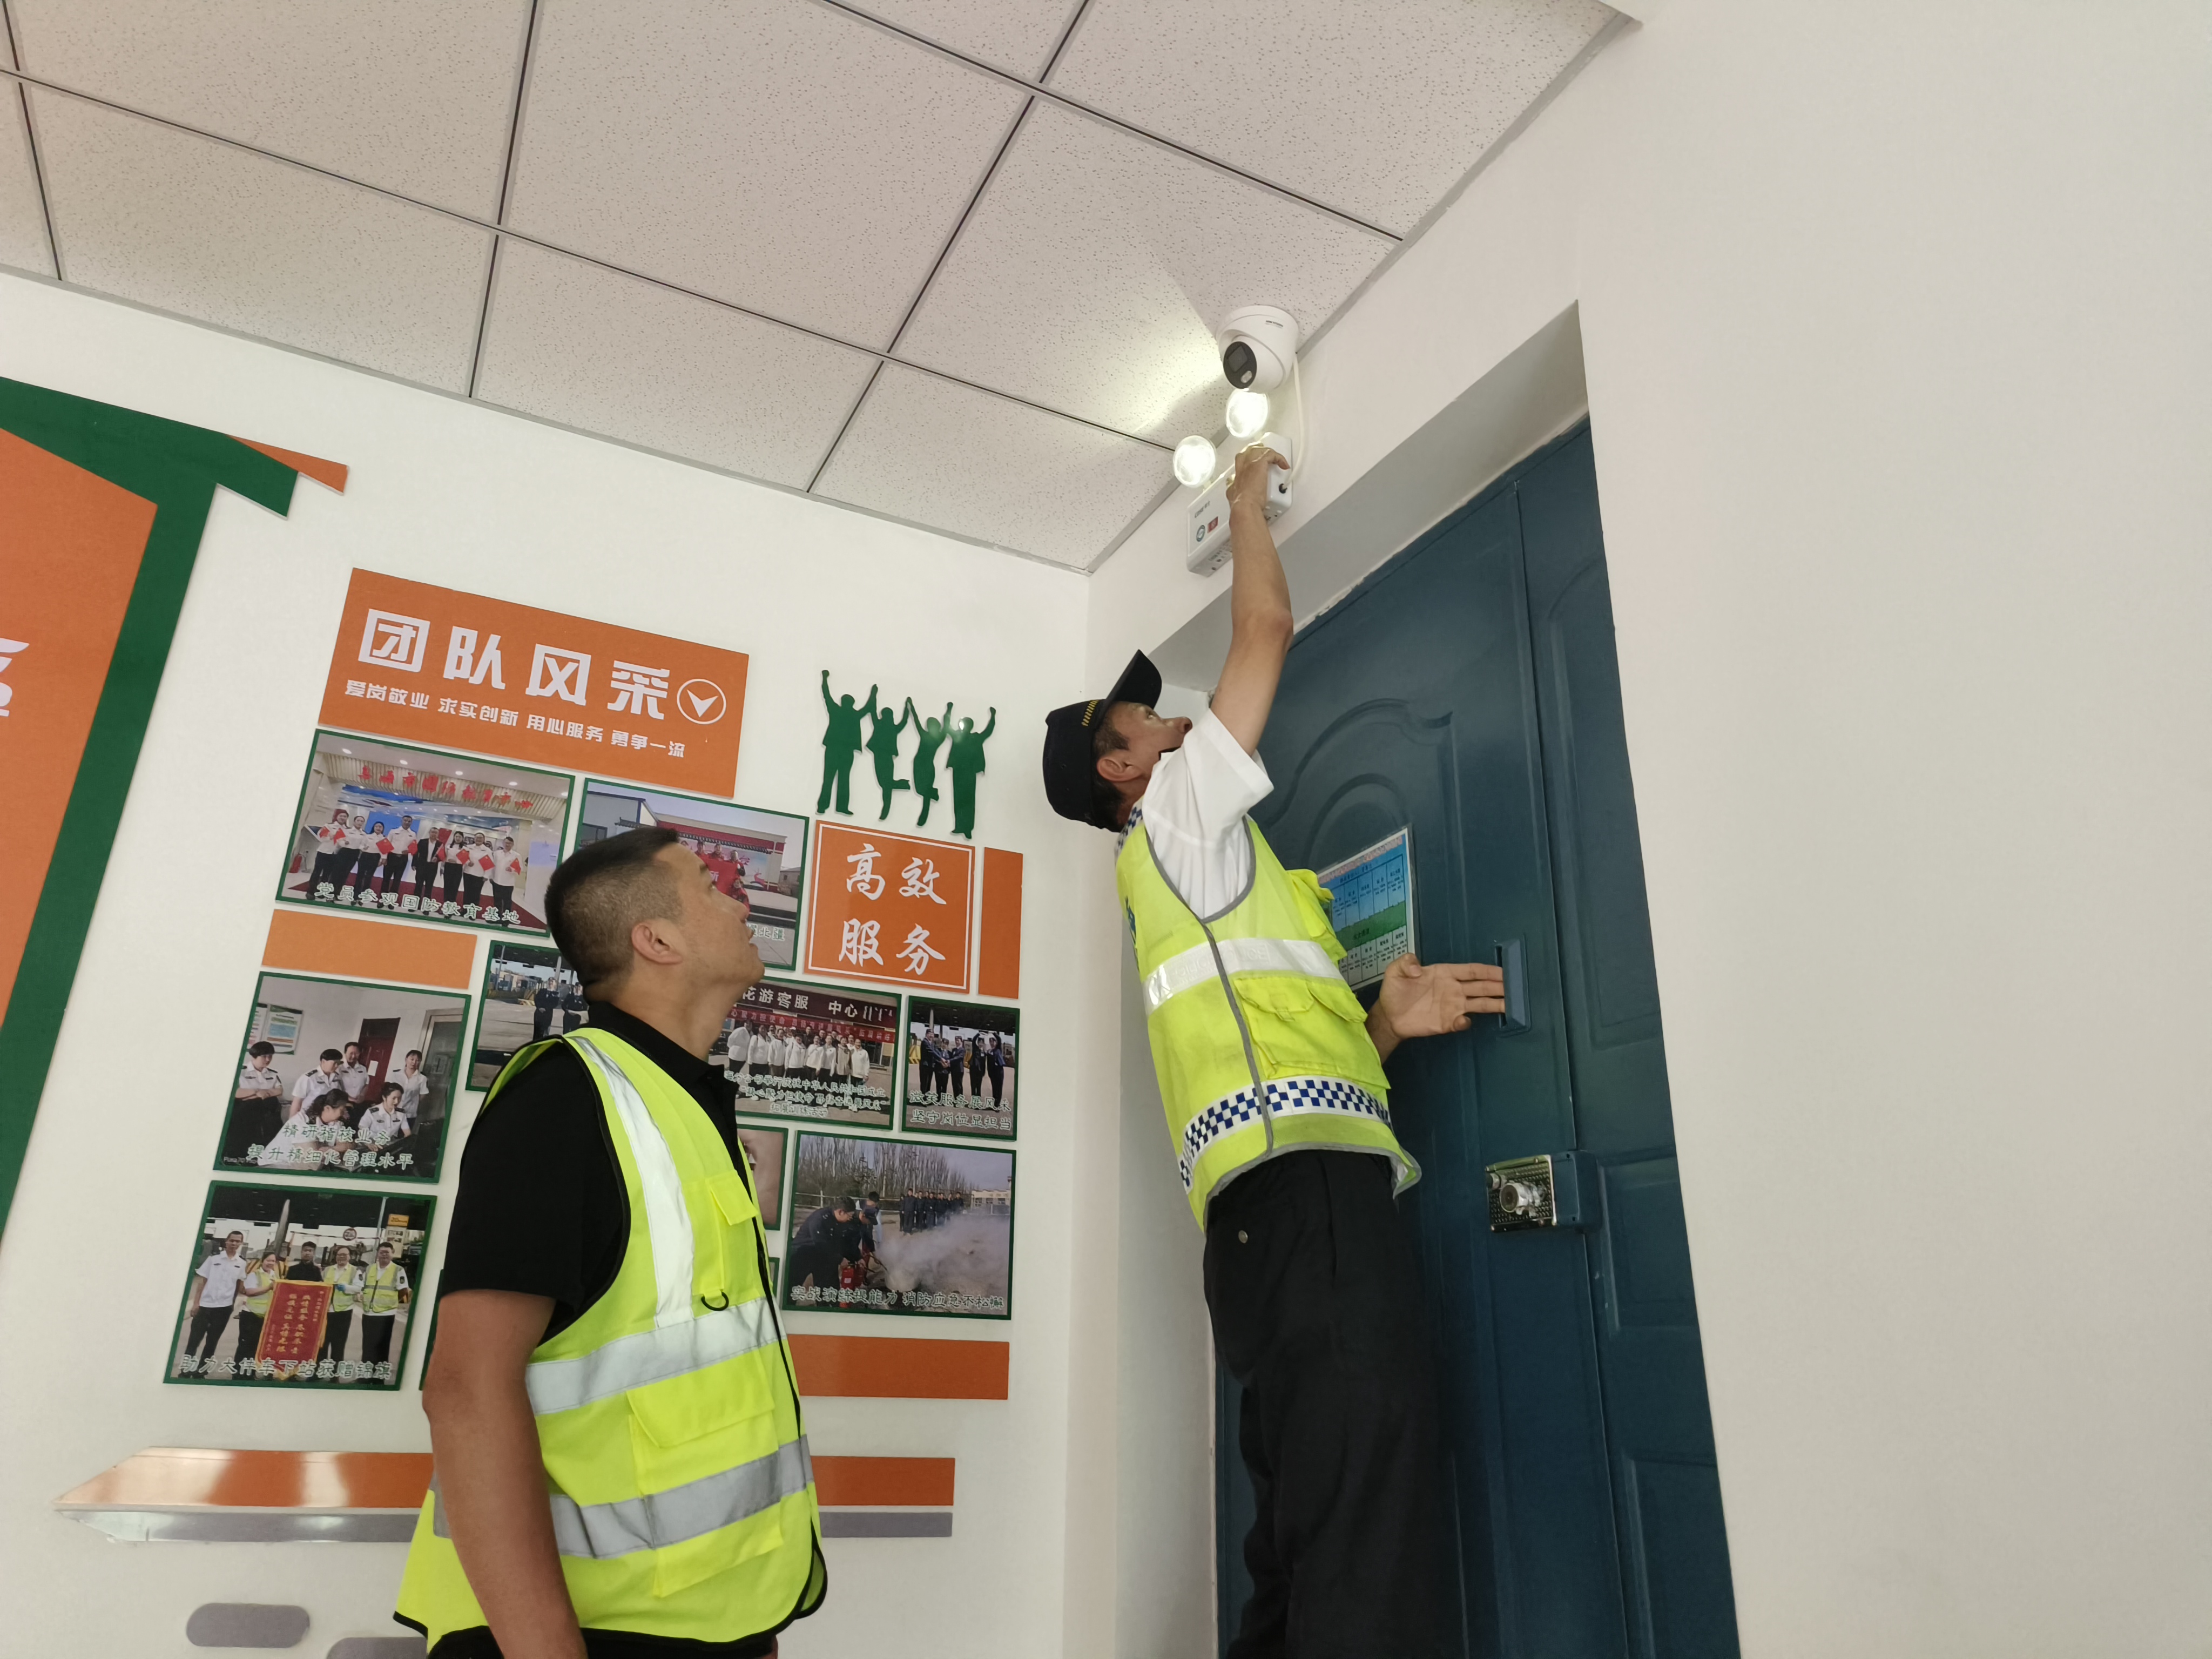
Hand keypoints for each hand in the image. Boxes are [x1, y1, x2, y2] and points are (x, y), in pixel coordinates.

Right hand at [1227, 444, 1285, 516]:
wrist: (1244, 505)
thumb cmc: (1242, 506)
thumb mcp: (1236, 501)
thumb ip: (1237, 497)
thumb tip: (1239, 500)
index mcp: (1236, 479)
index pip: (1240, 467)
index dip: (1247, 466)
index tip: (1255, 470)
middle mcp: (1241, 470)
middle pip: (1246, 454)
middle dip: (1255, 453)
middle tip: (1264, 456)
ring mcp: (1249, 465)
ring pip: (1258, 451)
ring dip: (1268, 454)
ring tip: (1276, 460)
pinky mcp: (1258, 463)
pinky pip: (1270, 454)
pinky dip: (1278, 458)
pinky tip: (1283, 464)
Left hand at [1364, 954, 1505, 1062]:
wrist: (1389, 1017)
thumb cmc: (1394, 991)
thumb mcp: (1395, 971)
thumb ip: (1406, 963)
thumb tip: (1418, 968)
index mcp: (1445, 973)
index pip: (1471, 971)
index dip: (1487, 971)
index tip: (1503, 971)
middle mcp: (1453, 989)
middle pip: (1481, 986)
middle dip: (1498, 986)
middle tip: (1515, 987)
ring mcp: (1452, 1006)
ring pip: (1479, 1003)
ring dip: (1494, 1004)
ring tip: (1510, 1004)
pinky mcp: (1447, 1022)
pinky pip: (1462, 1022)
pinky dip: (1466, 1022)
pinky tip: (1466, 1020)